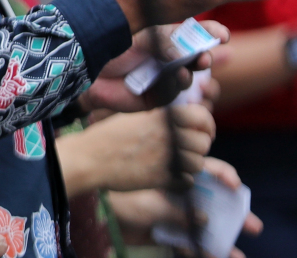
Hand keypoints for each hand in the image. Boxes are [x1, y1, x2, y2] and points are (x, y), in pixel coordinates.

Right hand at [57, 105, 214, 193]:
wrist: (90, 158)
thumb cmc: (108, 135)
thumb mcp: (135, 117)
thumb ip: (161, 117)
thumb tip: (184, 121)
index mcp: (162, 116)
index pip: (203, 116)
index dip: (206, 125)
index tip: (202, 131)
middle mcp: (168, 135)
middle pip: (204, 142)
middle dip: (197, 147)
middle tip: (185, 149)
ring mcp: (167, 158)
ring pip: (199, 163)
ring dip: (190, 164)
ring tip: (173, 162)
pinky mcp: (164, 178)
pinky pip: (188, 180)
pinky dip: (182, 179)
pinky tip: (168, 174)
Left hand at [81, 22, 227, 111]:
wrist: (88, 70)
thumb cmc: (112, 49)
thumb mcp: (140, 39)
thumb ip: (163, 42)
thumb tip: (186, 52)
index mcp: (167, 40)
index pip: (194, 34)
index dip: (211, 33)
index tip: (223, 35)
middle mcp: (169, 59)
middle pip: (196, 58)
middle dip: (205, 56)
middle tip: (206, 56)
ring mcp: (164, 78)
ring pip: (188, 77)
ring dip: (191, 72)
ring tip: (190, 67)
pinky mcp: (157, 97)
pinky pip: (172, 92)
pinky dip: (176, 85)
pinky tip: (177, 77)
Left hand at [108, 158, 260, 257]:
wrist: (96, 212)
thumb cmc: (120, 196)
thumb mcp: (149, 201)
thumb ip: (177, 210)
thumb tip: (206, 220)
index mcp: (175, 175)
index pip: (206, 169)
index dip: (224, 175)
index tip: (235, 184)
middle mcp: (179, 193)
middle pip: (214, 201)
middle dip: (235, 214)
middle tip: (255, 226)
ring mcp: (175, 213)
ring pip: (205, 227)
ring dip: (223, 241)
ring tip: (239, 255)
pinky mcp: (166, 233)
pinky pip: (188, 244)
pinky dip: (200, 252)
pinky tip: (214, 257)